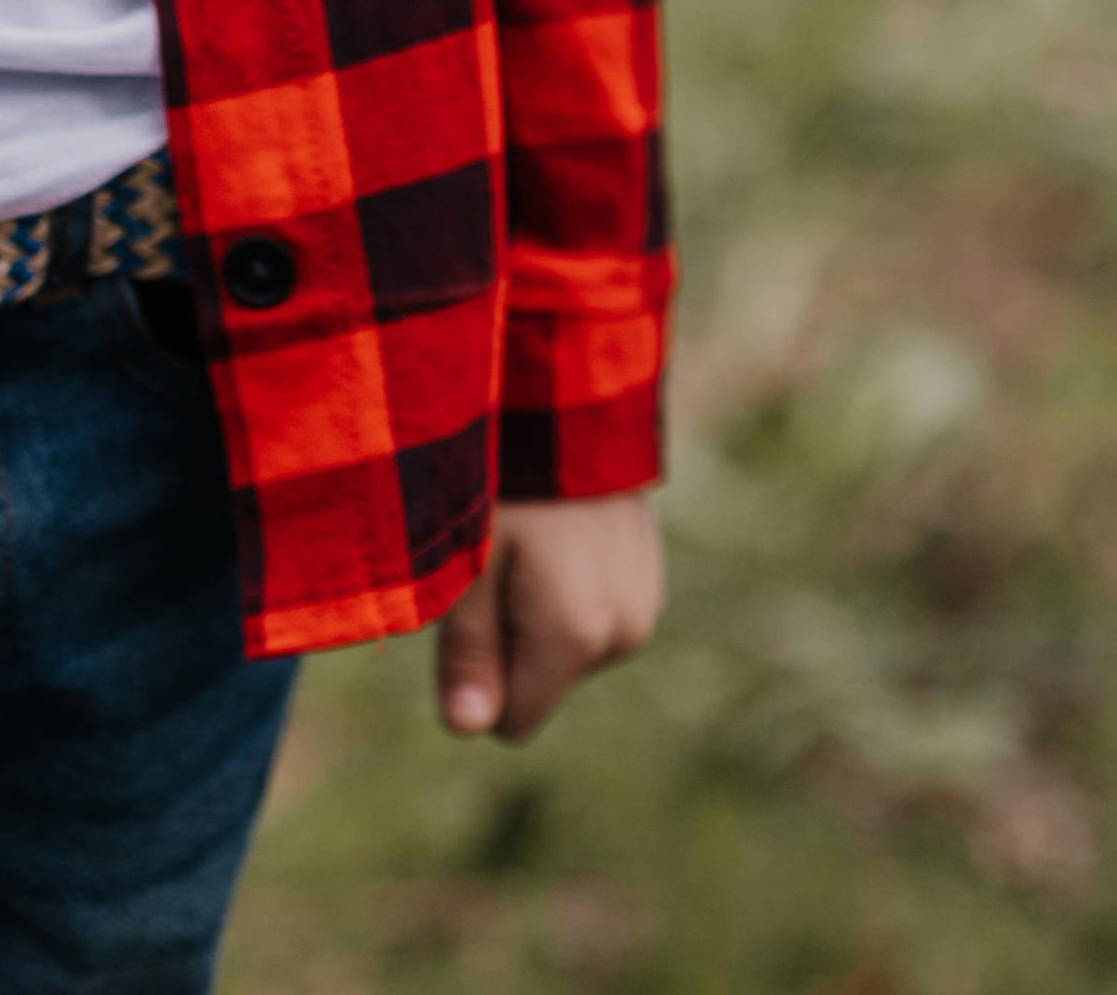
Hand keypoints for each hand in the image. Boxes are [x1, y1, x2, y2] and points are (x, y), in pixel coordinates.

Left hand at [436, 494, 662, 743]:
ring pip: (563, 646)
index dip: (475, 672)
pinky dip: (564, 582)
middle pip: (539, 680)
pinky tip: (555, 523)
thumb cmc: (503, 469)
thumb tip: (468, 729)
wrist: (572, 387)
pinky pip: (590, 612)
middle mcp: (625, 634)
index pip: (511, 720)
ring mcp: (645, 603)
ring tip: (527, 527)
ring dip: (534, 604)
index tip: (466, 598)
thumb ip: (468, 648)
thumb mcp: (468, 557)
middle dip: (506, 635)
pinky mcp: (650, 577)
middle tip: (493, 551)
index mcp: (578, 637)